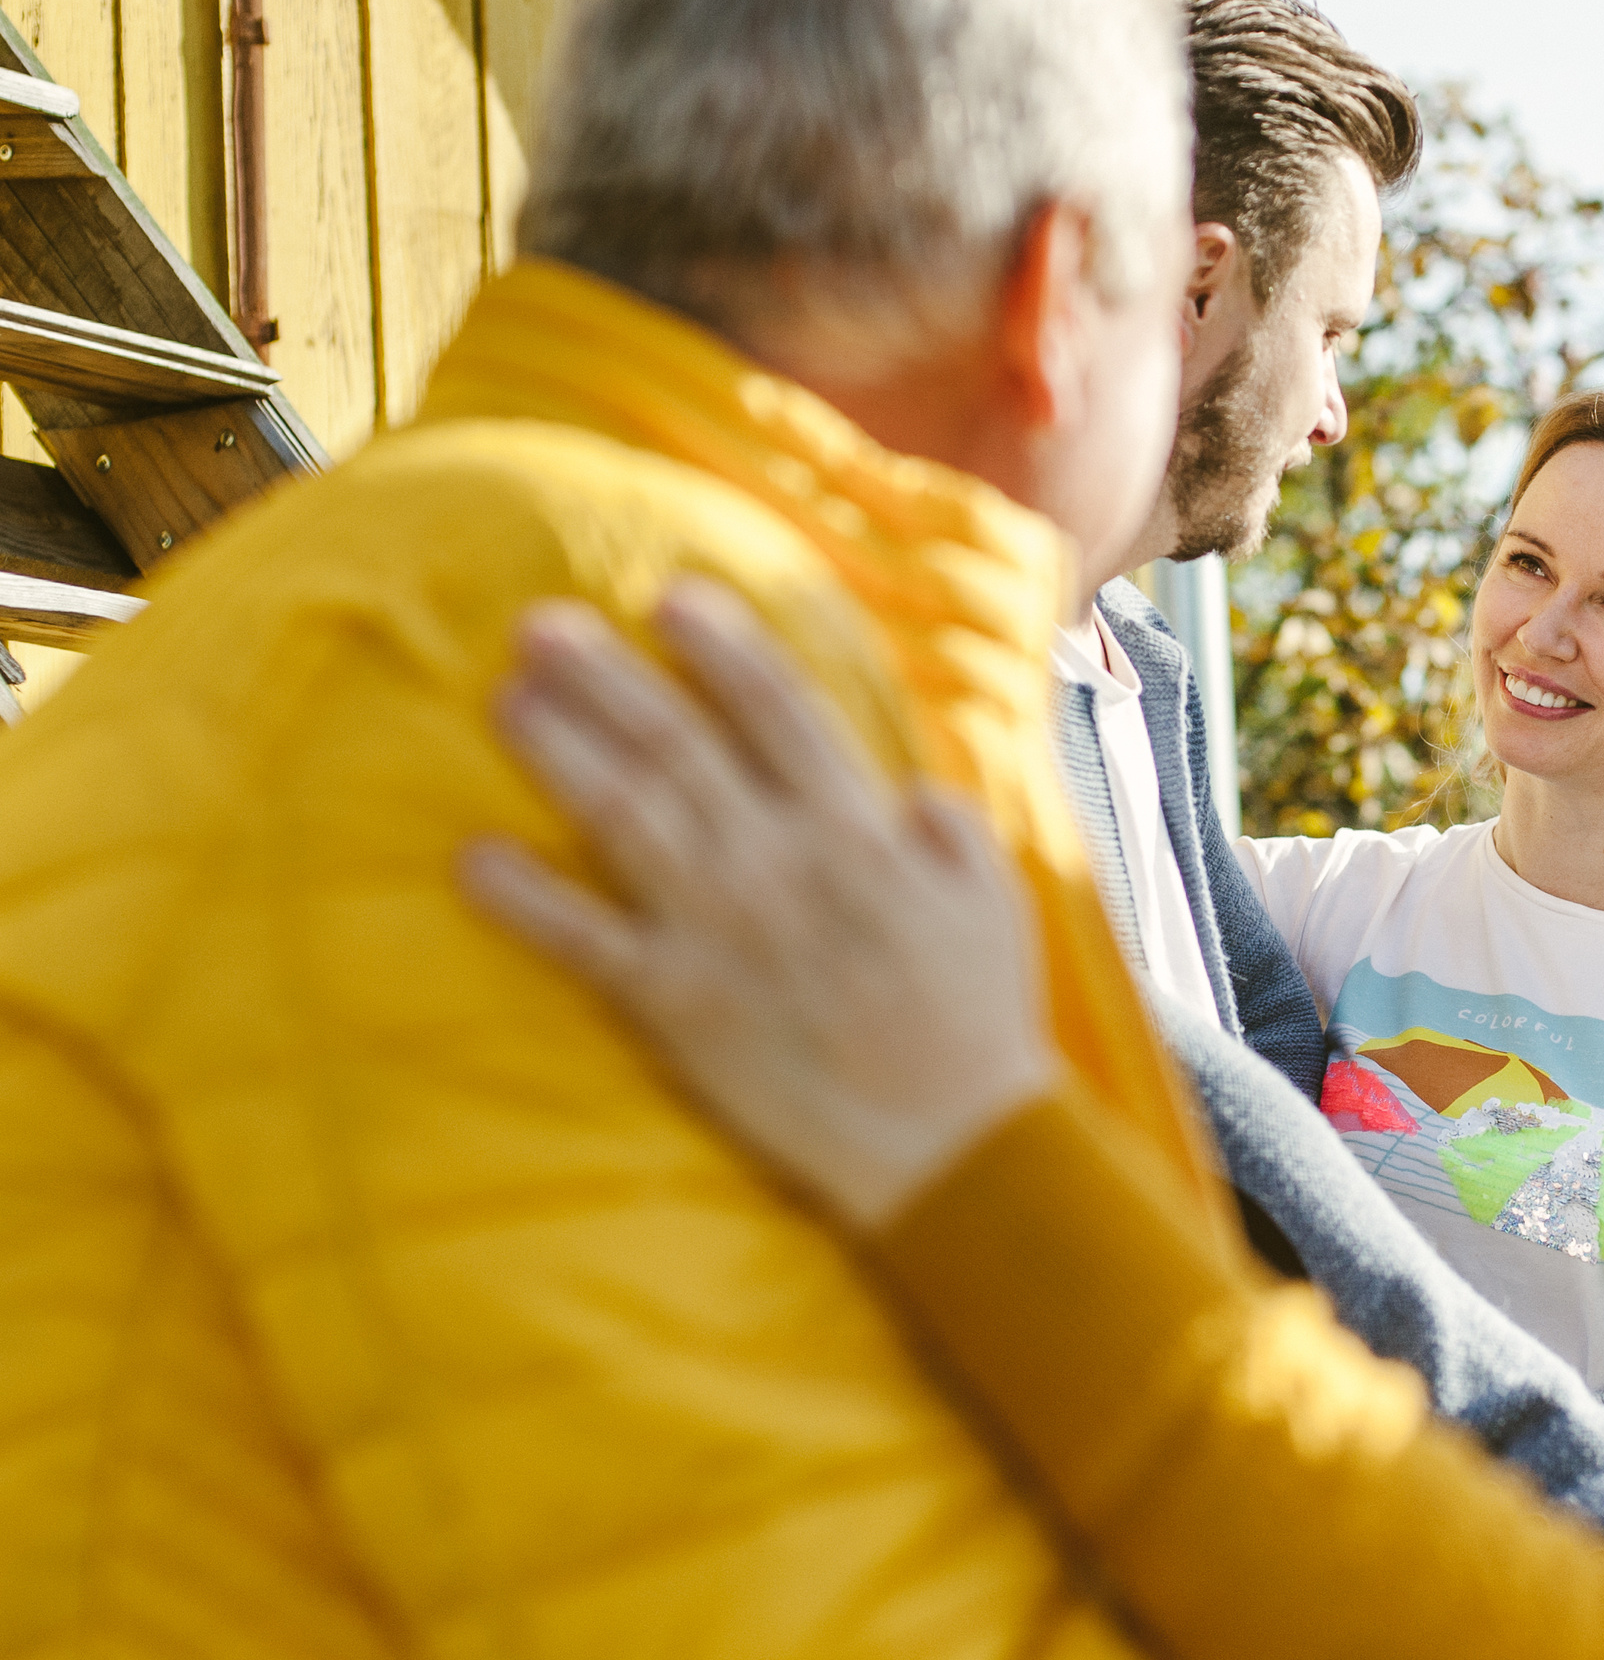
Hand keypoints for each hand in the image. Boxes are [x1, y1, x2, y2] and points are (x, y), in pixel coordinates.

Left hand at [459, 577, 1057, 1226]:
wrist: (950, 1142)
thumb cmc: (978, 1017)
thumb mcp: (994, 895)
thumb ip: (946, 824)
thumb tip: (901, 787)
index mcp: (857, 828)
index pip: (778, 708)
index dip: (721, 645)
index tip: (671, 596)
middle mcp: (778, 861)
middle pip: (676, 743)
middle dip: (605, 677)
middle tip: (539, 625)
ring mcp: (720, 930)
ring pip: (622, 816)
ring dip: (557, 752)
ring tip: (507, 700)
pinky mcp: (678, 1005)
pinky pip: (585, 942)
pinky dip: (526, 901)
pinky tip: (473, 859)